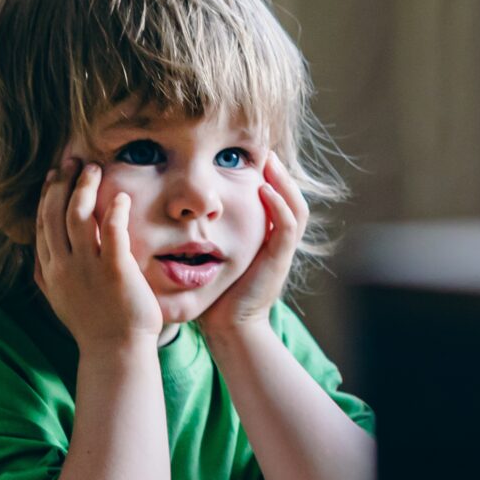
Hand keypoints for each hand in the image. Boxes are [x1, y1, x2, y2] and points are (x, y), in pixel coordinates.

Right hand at [31, 159, 162, 351]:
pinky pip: (112, 232)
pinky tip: (120, 197)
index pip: (41, 223)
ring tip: (95, 169)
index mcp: (49, 271)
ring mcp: (88, 268)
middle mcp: (64, 266)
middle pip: (54, 212)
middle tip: (74, 160)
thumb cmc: (94, 325)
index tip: (54, 175)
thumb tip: (37, 256)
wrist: (116, 352)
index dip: (46, 195)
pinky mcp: (115, 271)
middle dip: (62, 182)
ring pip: (78, 215)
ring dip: (85, 187)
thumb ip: (47, 276)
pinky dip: (114, 211)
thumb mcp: (59, 299)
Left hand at [201, 154, 306, 334]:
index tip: (254, 157)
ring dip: (284, 183)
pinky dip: (279, 206)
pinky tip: (264, 190)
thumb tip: (183, 213)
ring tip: (269, 162)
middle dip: (281, 174)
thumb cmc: (216, 295)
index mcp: (266, 241)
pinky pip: (286, 228)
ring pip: (296, 210)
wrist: (228, 328)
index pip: (277, 202)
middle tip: (265, 152)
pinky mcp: (278, 261)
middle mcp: (278, 244)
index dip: (271, 178)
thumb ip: (208, 236)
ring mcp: (281, 253)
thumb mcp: (213, 257)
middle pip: (292, 200)